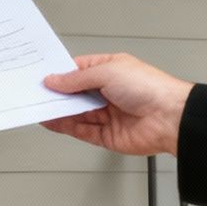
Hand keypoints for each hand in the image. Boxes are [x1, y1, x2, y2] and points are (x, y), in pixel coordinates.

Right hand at [41, 53, 193, 156]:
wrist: (170, 118)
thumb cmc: (150, 88)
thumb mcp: (107, 72)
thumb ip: (77, 79)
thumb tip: (55, 80)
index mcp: (111, 70)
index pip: (79, 70)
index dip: (61, 73)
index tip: (42, 76)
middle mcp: (109, 92)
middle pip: (76, 93)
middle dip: (57, 94)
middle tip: (36, 93)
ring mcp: (108, 114)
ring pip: (76, 113)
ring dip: (58, 110)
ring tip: (38, 107)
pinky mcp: (107, 135)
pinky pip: (81, 130)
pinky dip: (65, 126)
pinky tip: (51, 121)